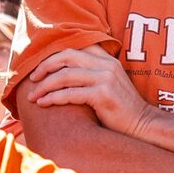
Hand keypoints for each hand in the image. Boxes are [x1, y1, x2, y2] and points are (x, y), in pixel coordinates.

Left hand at [23, 46, 150, 134]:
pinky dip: (53, 98)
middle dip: (45, 67)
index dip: (54, 54)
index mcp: (107, 59)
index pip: (76, 47)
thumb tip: (62, 73)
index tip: (40, 67)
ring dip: (45, 86)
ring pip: (65, 76)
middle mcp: (107, 65)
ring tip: (32, 96)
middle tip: (32, 79)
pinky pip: (70, 94)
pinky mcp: (103, 95)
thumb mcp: (108, 84)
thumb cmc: (120, 108)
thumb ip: (91, 74)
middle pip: (67, 57)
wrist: (141, 125)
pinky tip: (43, 103)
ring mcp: (105, 79)